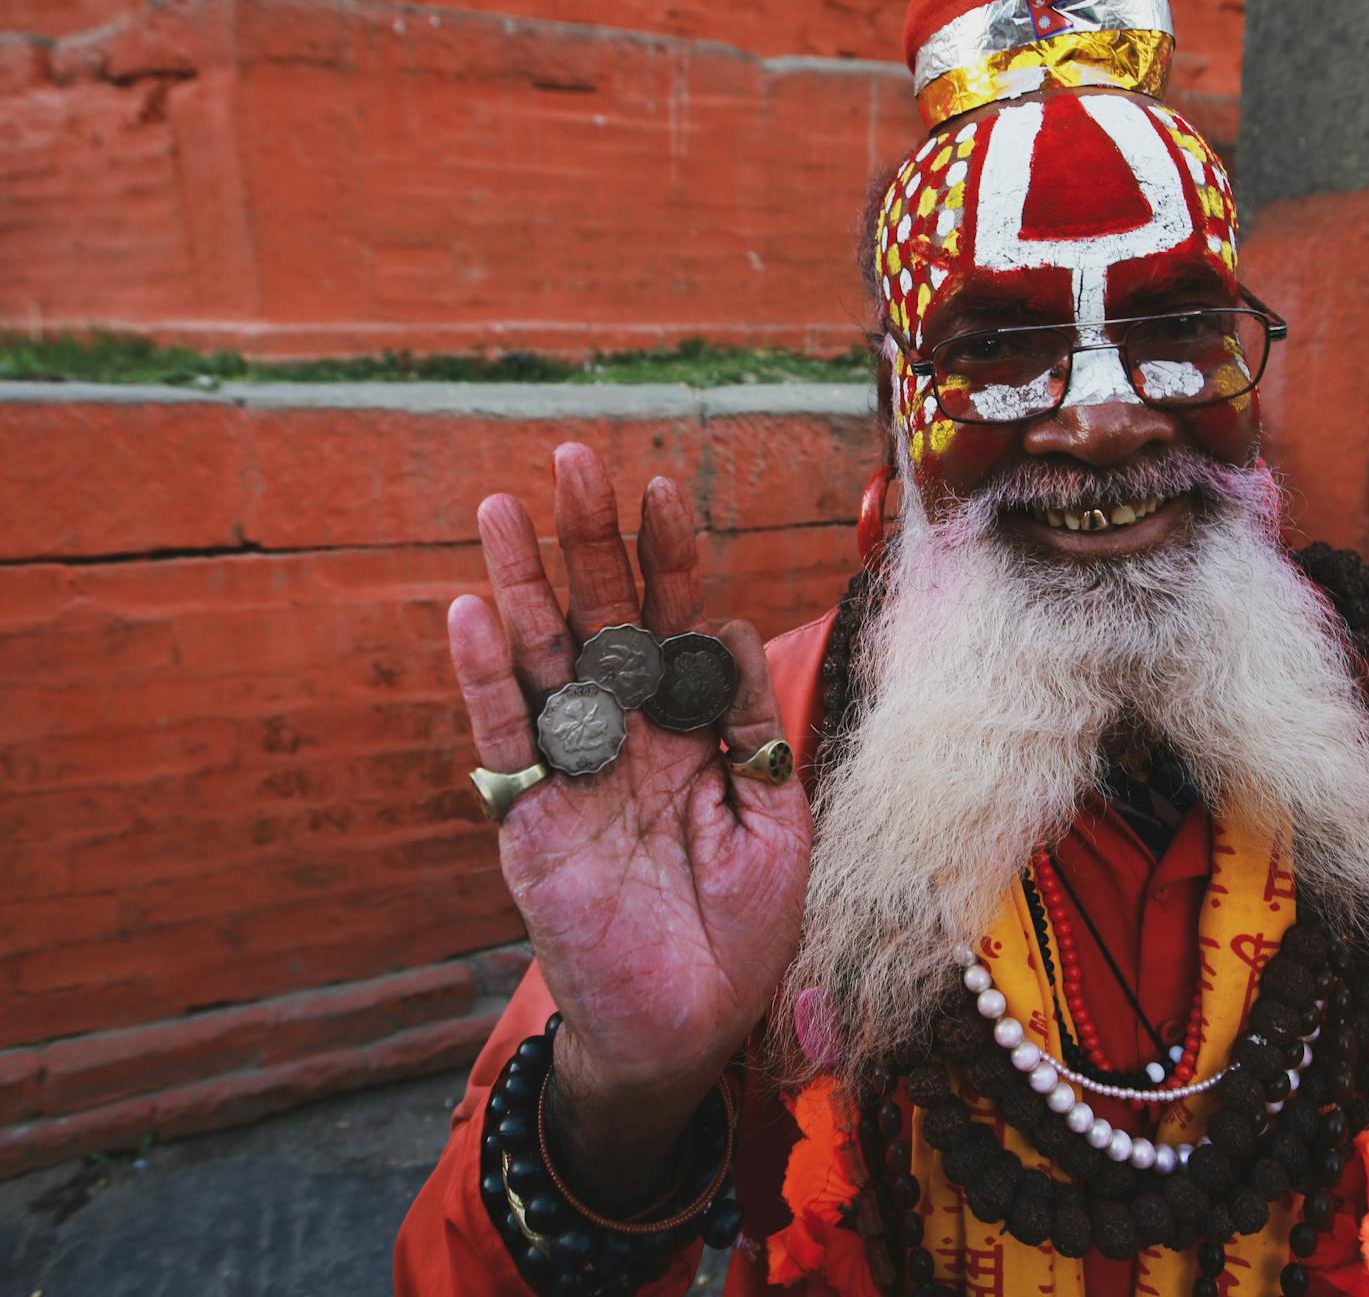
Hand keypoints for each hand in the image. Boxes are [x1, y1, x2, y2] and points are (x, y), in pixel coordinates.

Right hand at [447, 444, 812, 1204]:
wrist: (691, 1027)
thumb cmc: (744, 929)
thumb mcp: (776, 817)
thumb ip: (753, 725)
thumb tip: (733, 624)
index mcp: (692, 726)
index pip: (677, 620)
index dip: (670, 557)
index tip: (664, 488)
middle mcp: (629, 732)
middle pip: (603, 618)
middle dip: (590, 541)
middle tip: (573, 460)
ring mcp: (575, 768)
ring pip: (542, 660)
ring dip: (522, 586)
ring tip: (502, 509)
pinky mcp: (530, 817)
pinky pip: (507, 737)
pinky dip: (488, 678)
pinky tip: (474, 613)